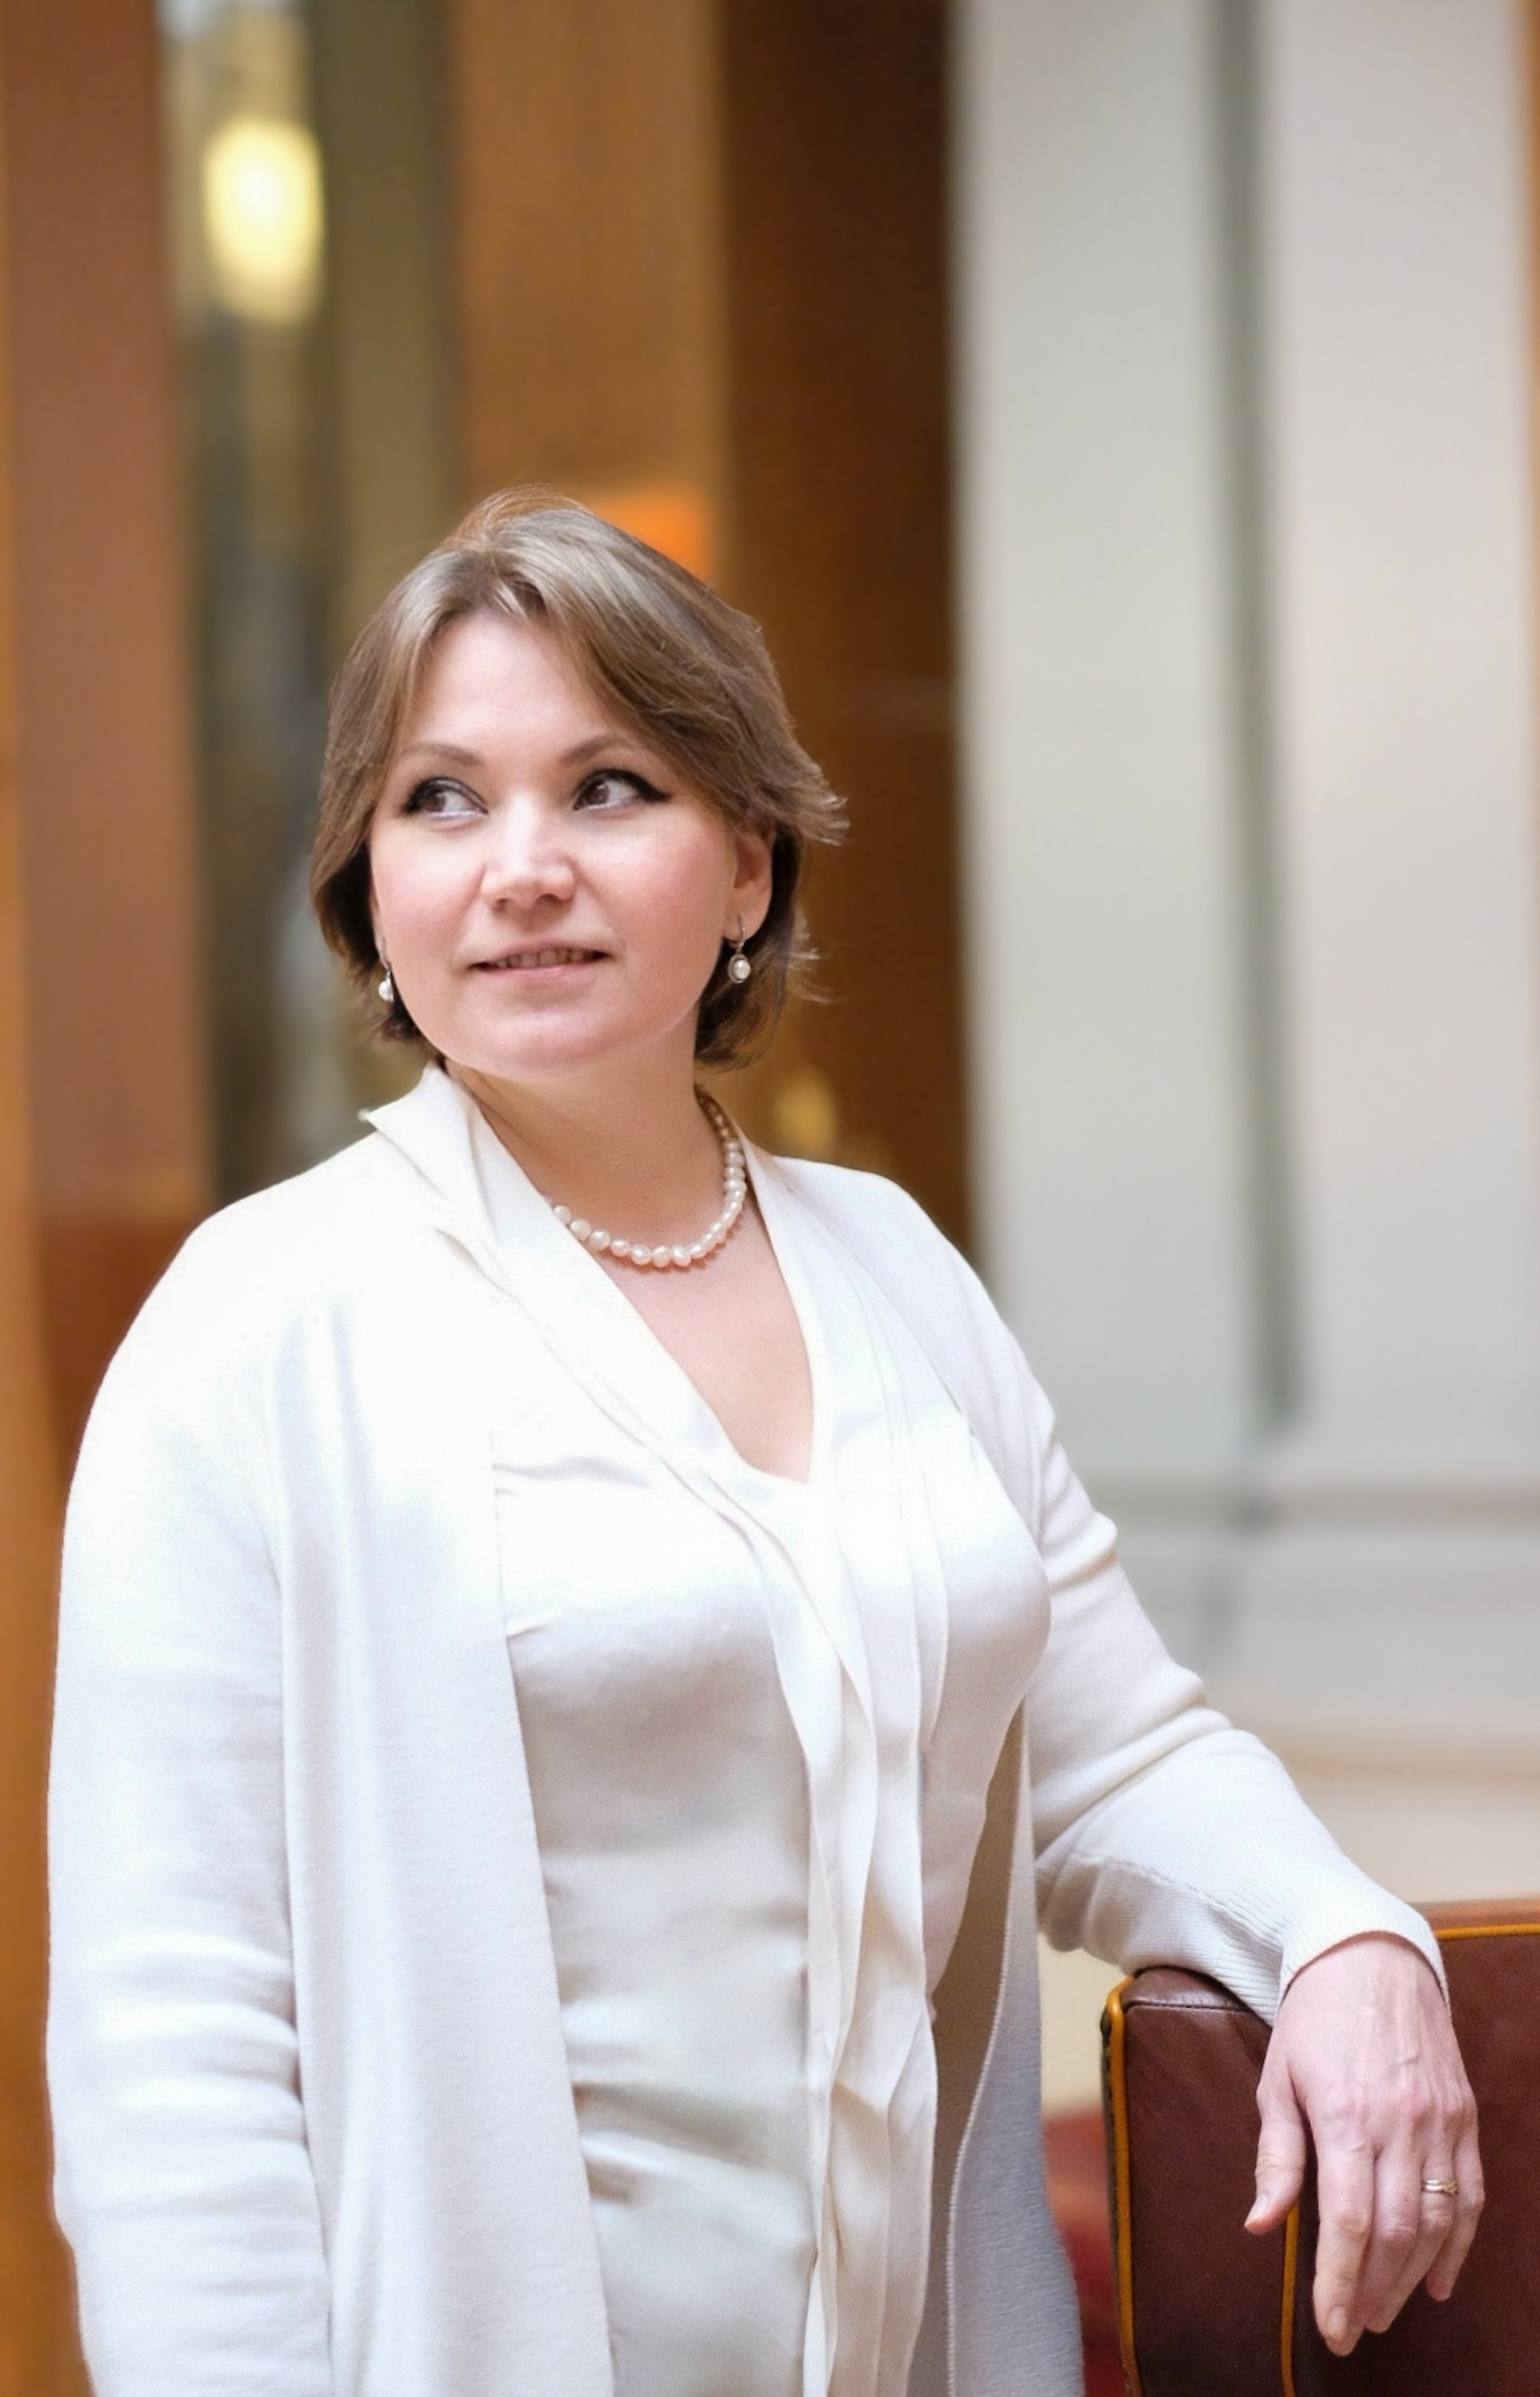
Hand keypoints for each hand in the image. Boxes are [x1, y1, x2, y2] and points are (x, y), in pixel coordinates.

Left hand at [1244, 1933, 1482, 2354]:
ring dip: (1413, 2279)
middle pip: (1395, 2233)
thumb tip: (1260, 2226)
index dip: (1339, 2283)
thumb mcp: (1276, 2079)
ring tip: (1385, 2310)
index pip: (1347, 2222)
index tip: (1331, 2326)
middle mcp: (1400, 2122)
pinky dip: (1459, 2246)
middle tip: (1355, 2327)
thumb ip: (1275, 2156)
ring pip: (1437, 2223)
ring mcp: (1440, 2120)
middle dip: (1374, 2292)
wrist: (1371, 1956)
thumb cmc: (1313, 2018)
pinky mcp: (1464, 2116)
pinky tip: (1440, 2281)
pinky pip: (1470, 2195)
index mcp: (1344, 2114)